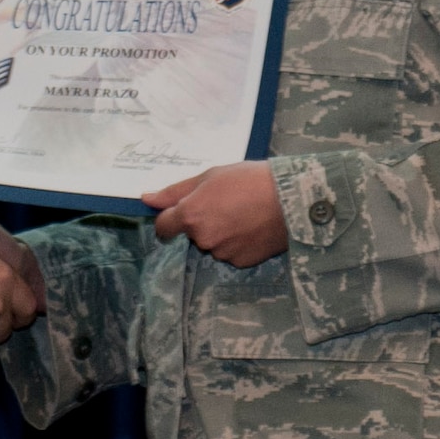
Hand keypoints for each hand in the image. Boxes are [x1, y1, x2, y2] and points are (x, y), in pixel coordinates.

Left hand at [143, 162, 287, 267]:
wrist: (292, 199)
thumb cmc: (251, 180)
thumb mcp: (211, 176)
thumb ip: (176, 191)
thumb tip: (146, 199)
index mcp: (190, 215)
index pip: (164, 227)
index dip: (170, 219)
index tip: (181, 213)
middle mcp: (203, 238)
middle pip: (192, 233)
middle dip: (203, 220)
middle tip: (228, 202)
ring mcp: (223, 252)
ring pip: (213, 243)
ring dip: (221, 232)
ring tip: (245, 213)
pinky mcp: (241, 262)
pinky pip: (231, 252)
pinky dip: (238, 242)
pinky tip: (253, 227)